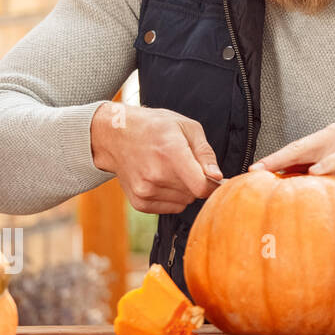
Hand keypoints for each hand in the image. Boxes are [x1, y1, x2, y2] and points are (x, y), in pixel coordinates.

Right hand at [90, 103, 220, 214]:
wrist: (117, 134)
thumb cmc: (155, 127)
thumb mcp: (187, 128)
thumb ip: (205, 154)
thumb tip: (217, 177)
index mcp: (171, 152)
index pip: (201, 186)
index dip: (214, 184)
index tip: (215, 178)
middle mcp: (156, 174)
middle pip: (194, 194)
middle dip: (198, 181)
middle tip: (187, 164)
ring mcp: (144, 190)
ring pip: (184, 201)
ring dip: (185, 190)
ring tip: (171, 169)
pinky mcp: (139, 201)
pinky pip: (171, 208)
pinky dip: (173, 197)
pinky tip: (163, 179)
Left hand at [249, 123, 334, 236]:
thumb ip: (313, 194)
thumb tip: (274, 209)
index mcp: (330, 146)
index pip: (296, 151)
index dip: (274, 160)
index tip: (250, 175)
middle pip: (304, 144)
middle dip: (278, 157)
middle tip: (257, 170)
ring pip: (323, 144)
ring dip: (299, 156)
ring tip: (277, 169)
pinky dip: (333, 163)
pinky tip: (316, 173)